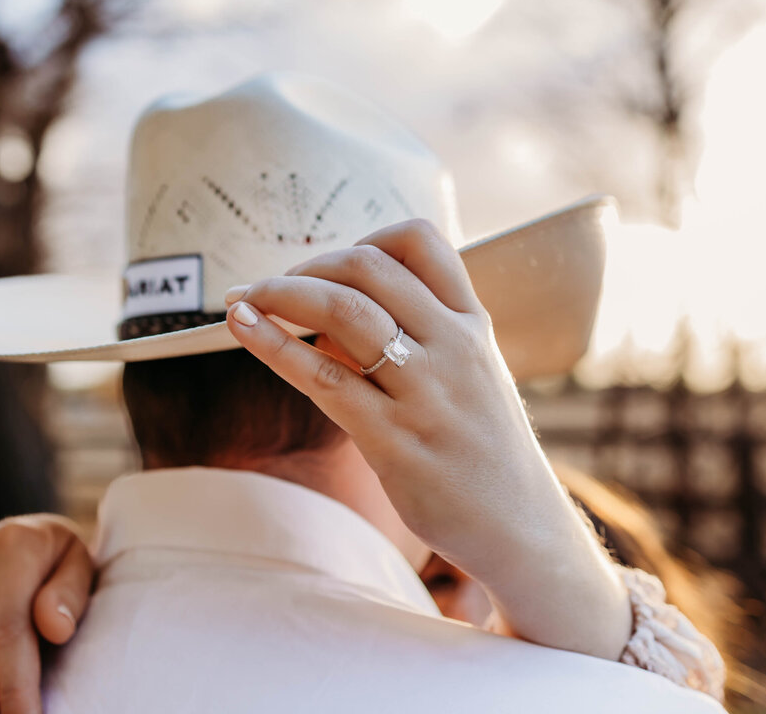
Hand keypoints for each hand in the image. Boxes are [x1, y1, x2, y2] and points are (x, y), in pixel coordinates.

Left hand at [223, 218, 631, 658]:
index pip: (421, 242)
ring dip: (279, 294)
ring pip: (342, 312)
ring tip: (242, 300)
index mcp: (473, 325)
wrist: (522, 527)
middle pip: (368, 268)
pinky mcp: (396, 440)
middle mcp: (454, 347)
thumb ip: (414, 340)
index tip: (330, 264)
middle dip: (305, 266)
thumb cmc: (483, 449)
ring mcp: (426, 393)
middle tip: (270, 286)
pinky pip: (323, 378)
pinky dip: (273, 344)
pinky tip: (244, 329)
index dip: (364, 238)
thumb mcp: (469, 377)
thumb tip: (323, 318)